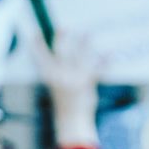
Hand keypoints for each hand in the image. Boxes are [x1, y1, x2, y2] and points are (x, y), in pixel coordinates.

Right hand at [29, 31, 103, 147]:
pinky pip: (97, 69)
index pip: (41, 58)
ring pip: (78, 56)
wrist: (72, 121)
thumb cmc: (66, 104)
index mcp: (50, 77)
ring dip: (84, 44)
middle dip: (61, 39)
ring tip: (88, 33)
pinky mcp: (85, 83)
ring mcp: (72, 79)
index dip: (38, 46)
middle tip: (64, 27)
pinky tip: (111, 54)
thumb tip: (65, 58)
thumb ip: (60, 73)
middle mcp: (59, 76)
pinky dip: (105, 61)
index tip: (36, 34)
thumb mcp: (58, 87)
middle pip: (60, 53)